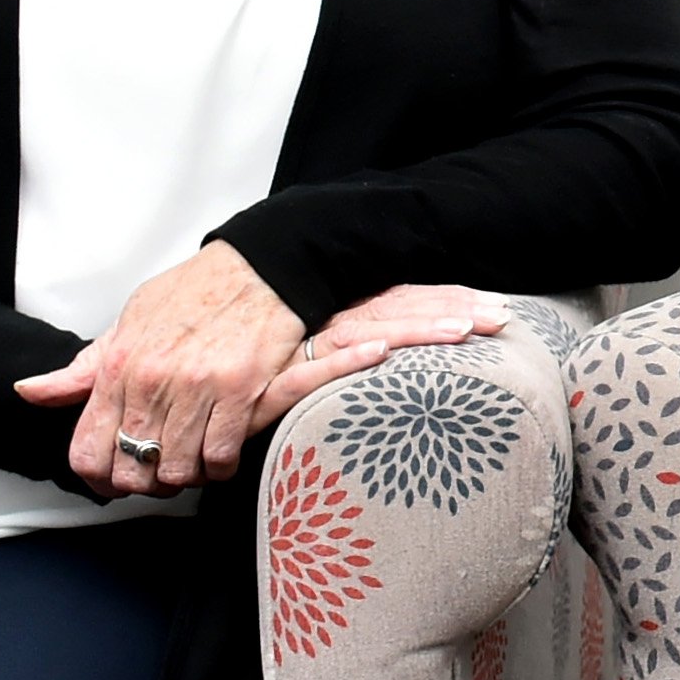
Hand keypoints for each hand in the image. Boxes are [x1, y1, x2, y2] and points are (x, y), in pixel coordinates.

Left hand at [10, 243, 306, 495]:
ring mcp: (197, 389)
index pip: (88, 451)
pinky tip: (222, 451)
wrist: (256, 268)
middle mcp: (151, 382)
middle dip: (146, 483)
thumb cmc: (192, 294)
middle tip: (160, 472)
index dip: (99, 481)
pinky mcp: (240, 392)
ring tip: (194, 461)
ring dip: (186, 475)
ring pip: (178, 471)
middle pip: (133, 471)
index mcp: (118, 367)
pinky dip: (220, 465)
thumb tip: (29, 392)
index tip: (115, 482)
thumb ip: (82, 369)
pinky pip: (221, 455)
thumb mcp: (126, 324)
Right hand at [246, 284, 514, 428]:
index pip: (399, 299)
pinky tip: (380, 352)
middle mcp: (319, 322)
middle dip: (452, 311)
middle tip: (504, 316)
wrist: (174, 375)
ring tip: (465, 330)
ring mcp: (296, 349)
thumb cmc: (237, 356)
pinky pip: (312, 371)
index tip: (496, 306)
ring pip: (368, 330)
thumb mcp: (296, 349)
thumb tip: (388, 349)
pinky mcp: (267, 380)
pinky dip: (346, 359)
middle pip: (397, 310)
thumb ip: (338, 349)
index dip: (447, 301)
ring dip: (417, 329)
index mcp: (331, 311)